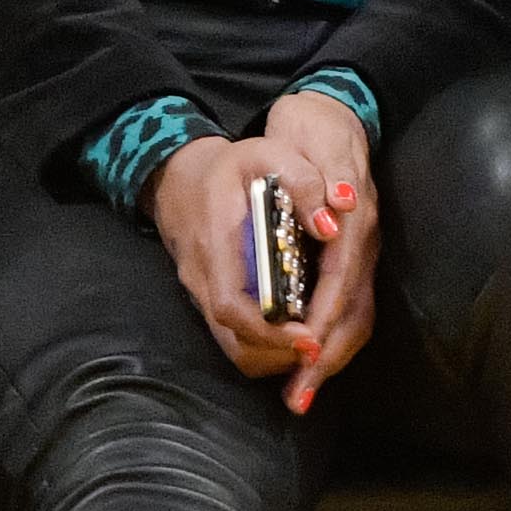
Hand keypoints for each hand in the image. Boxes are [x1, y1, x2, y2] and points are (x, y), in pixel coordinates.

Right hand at [147, 98, 375, 411]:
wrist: (181, 181)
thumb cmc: (230, 168)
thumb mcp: (268, 154)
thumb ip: (302, 182)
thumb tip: (330, 225)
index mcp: (215, 243)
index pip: (232, 305)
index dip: (269, 330)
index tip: (308, 336)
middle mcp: (202, 279)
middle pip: (235, 342)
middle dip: (281, 354)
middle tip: (321, 346)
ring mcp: (202, 297)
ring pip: (236, 350)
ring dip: (277, 356)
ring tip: (314, 341)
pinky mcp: (210, 305)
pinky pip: (237, 342)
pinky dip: (268, 349)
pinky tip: (297, 333)